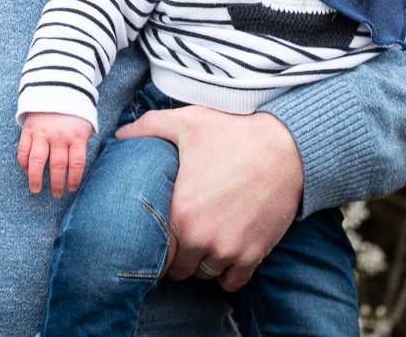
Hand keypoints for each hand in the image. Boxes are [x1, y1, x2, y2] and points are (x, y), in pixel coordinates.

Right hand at [17, 113, 92, 196]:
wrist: (57, 88)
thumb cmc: (73, 114)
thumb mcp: (84, 126)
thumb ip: (80, 145)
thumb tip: (76, 169)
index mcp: (76, 136)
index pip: (77, 163)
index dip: (74, 179)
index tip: (71, 189)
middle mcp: (59, 136)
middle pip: (58, 165)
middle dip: (56, 183)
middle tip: (56, 194)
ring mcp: (42, 133)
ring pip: (38, 160)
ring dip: (36, 177)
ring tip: (36, 189)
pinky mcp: (29, 129)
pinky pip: (24, 149)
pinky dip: (24, 162)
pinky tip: (26, 170)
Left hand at [117, 105, 300, 291]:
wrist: (286, 147)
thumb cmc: (233, 133)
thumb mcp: (186, 122)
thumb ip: (147, 127)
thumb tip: (119, 134)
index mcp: (180, 211)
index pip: (156, 250)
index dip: (157, 243)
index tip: (164, 231)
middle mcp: (202, 238)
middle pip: (178, 268)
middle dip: (179, 255)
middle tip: (184, 237)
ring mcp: (229, 250)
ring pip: (204, 275)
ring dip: (202, 263)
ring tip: (205, 241)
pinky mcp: (254, 255)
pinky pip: (232, 283)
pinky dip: (227, 273)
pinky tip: (226, 252)